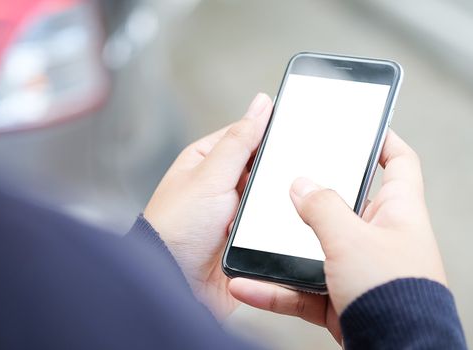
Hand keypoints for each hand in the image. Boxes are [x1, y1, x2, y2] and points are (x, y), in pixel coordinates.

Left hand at [144, 93, 271, 319]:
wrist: (175, 282)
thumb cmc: (177, 226)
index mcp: (209, 161)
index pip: (247, 135)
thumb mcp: (210, 174)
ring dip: (277, 200)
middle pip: (263, 167)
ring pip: (272, 196)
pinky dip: (279, 223)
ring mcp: (236, 212)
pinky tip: (288, 221)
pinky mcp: (248, 237)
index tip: (297, 128)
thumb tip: (261, 104)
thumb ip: (240, 140)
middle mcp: (223, 185)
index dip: (271, 131)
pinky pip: (273, 223)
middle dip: (276, 171)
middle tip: (290, 173)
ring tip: (283, 202)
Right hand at [229, 130, 446, 342]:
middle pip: (344, 201)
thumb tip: (300, 184)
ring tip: (253, 234)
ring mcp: (358, 266)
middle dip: (313, 193)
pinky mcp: (340, 296)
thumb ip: (322, 206)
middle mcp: (379, 235)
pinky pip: (301, 286)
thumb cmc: (391, 291)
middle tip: (285, 178)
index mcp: (397, 211)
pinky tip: (246, 283)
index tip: (358, 128)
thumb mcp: (352, 238)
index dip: (383, 139)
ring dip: (283, 247)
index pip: (399, 161)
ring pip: (314, 246)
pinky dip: (275, 286)